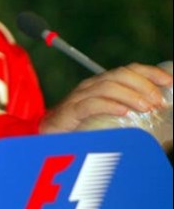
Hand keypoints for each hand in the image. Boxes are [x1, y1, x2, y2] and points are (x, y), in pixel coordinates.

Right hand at [39, 63, 172, 133]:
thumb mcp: (109, 121)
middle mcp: (90, 86)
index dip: (149, 72)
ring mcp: (78, 98)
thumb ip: (130, 121)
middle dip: (143, 85)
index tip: (169, 82)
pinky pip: (90, 104)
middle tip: (158, 102)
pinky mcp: (69, 112)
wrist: (47, 138)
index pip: (127, 70)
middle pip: (119, 75)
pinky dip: (109, 105)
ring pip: (106, 87)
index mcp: (101, 85)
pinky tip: (123, 111)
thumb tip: (164, 136)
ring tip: (146, 107)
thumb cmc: (81, 130)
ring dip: (130, 95)